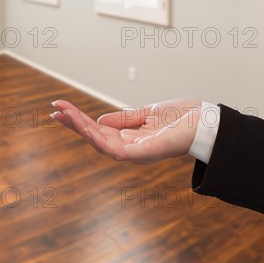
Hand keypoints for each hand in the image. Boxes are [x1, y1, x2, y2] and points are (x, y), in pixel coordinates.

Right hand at [51, 99, 201, 163]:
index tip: (62, 107)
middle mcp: (129, 148)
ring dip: (79, 128)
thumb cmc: (183, 118)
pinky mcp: (140, 155)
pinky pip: (111, 148)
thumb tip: (99, 121)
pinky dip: (95, 137)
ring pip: (98, 142)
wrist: (208, 122)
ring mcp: (134, 153)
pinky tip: (84, 126)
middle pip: (94, 136)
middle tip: (54, 109)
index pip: (98, 130)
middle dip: (73, 123)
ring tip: (63, 113)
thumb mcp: (148, 113)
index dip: (80, 120)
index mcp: (130, 138)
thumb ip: (124, 119)